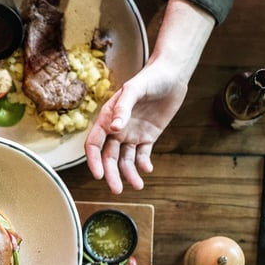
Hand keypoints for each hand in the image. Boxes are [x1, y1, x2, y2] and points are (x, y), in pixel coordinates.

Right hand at [85, 0, 214, 192]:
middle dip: (111, 174)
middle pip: (108, 157)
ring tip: (137, 185)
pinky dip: (143, 164)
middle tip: (117, 189)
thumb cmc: (149, 78)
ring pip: (125, 159)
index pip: (94, 144)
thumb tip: (114, 128)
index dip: (93, 160)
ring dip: (128, 173)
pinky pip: (142, 155)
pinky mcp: (147, 136)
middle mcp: (116, 129)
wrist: (171, 75)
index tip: (98, 174)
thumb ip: (122, 108)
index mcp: (107, 118)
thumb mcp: (134, 89)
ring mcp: (131, 134)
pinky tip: (147, 169)